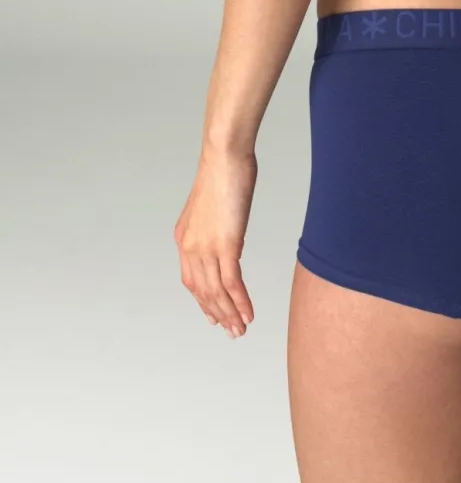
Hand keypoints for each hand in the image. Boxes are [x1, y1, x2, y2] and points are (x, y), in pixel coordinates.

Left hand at [174, 144, 256, 337]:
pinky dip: (241, 301)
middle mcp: (191, 247)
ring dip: (230, 314)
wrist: (223, 157)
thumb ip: (215, 225)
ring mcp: (207, 248)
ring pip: (217, 292)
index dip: (203, 301)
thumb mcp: (212, 204)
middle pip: (203, 291)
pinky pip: (232, 282)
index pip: (192, 280)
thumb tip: (227, 237)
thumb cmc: (222, 171)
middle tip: (231, 331)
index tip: (214, 315)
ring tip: (241, 330)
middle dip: (218, 314)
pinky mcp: (226, 245)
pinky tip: (248, 314)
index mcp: (184, 238)